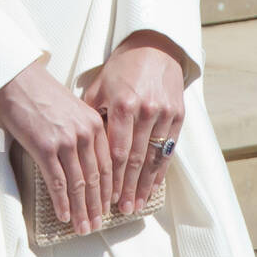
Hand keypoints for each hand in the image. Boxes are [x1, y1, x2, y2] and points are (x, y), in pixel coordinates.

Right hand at [0, 57, 112, 234]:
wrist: (18, 78)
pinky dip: (62, 201)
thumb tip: (85, 161)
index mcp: (94, 123)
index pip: (107, 164)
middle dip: (97, 206)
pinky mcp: (45, 147)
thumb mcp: (73, 108)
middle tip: (97, 224)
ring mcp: (65, 141)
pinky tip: (64, 214)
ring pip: (78, 184)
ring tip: (83, 227)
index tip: (109, 206)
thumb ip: (83, 131)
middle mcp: (84, 133)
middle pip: (95, 178)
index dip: (108, 189)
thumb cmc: (42, 92)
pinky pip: (57, 181)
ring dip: (81, 210)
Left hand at [81, 29, 185, 214]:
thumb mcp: (100, 84)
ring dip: (145, 185)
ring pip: (153, 157)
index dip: (111, 176)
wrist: (155, 47)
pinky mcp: (178, 115)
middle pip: (135, 159)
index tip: (105, 194)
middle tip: (121, 209)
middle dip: (127, 187)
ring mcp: (164, 114)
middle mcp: (145, 111)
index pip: (116, 149)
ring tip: (137, 205)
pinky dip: (161, 170)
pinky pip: (169, 149)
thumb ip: (91, 112)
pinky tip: (154, 186)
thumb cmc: (122, 67)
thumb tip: (78, 141)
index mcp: (122, 103)